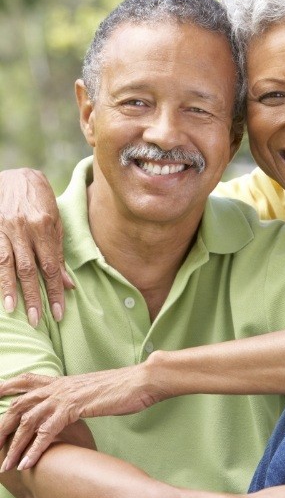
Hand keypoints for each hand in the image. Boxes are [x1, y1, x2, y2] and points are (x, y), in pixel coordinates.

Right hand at [0, 168, 73, 325]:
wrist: (17, 176)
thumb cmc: (41, 201)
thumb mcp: (56, 223)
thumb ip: (58, 253)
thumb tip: (66, 284)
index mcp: (43, 226)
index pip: (51, 266)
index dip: (54, 291)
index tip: (58, 312)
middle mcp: (22, 229)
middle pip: (28, 269)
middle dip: (33, 296)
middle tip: (37, 320)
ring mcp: (3, 228)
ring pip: (5, 264)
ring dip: (9, 289)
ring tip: (13, 310)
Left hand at [0, 365, 165, 471]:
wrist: (143, 380)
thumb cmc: (126, 386)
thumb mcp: (96, 390)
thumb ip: (80, 396)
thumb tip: (77, 405)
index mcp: (66, 381)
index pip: (29, 380)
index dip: (9, 386)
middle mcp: (62, 385)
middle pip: (20, 404)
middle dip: (2, 425)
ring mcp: (67, 395)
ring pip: (29, 420)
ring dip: (15, 445)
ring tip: (6, 465)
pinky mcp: (75, 406)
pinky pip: (47, 430)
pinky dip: (35, 448)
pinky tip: (28, 462)